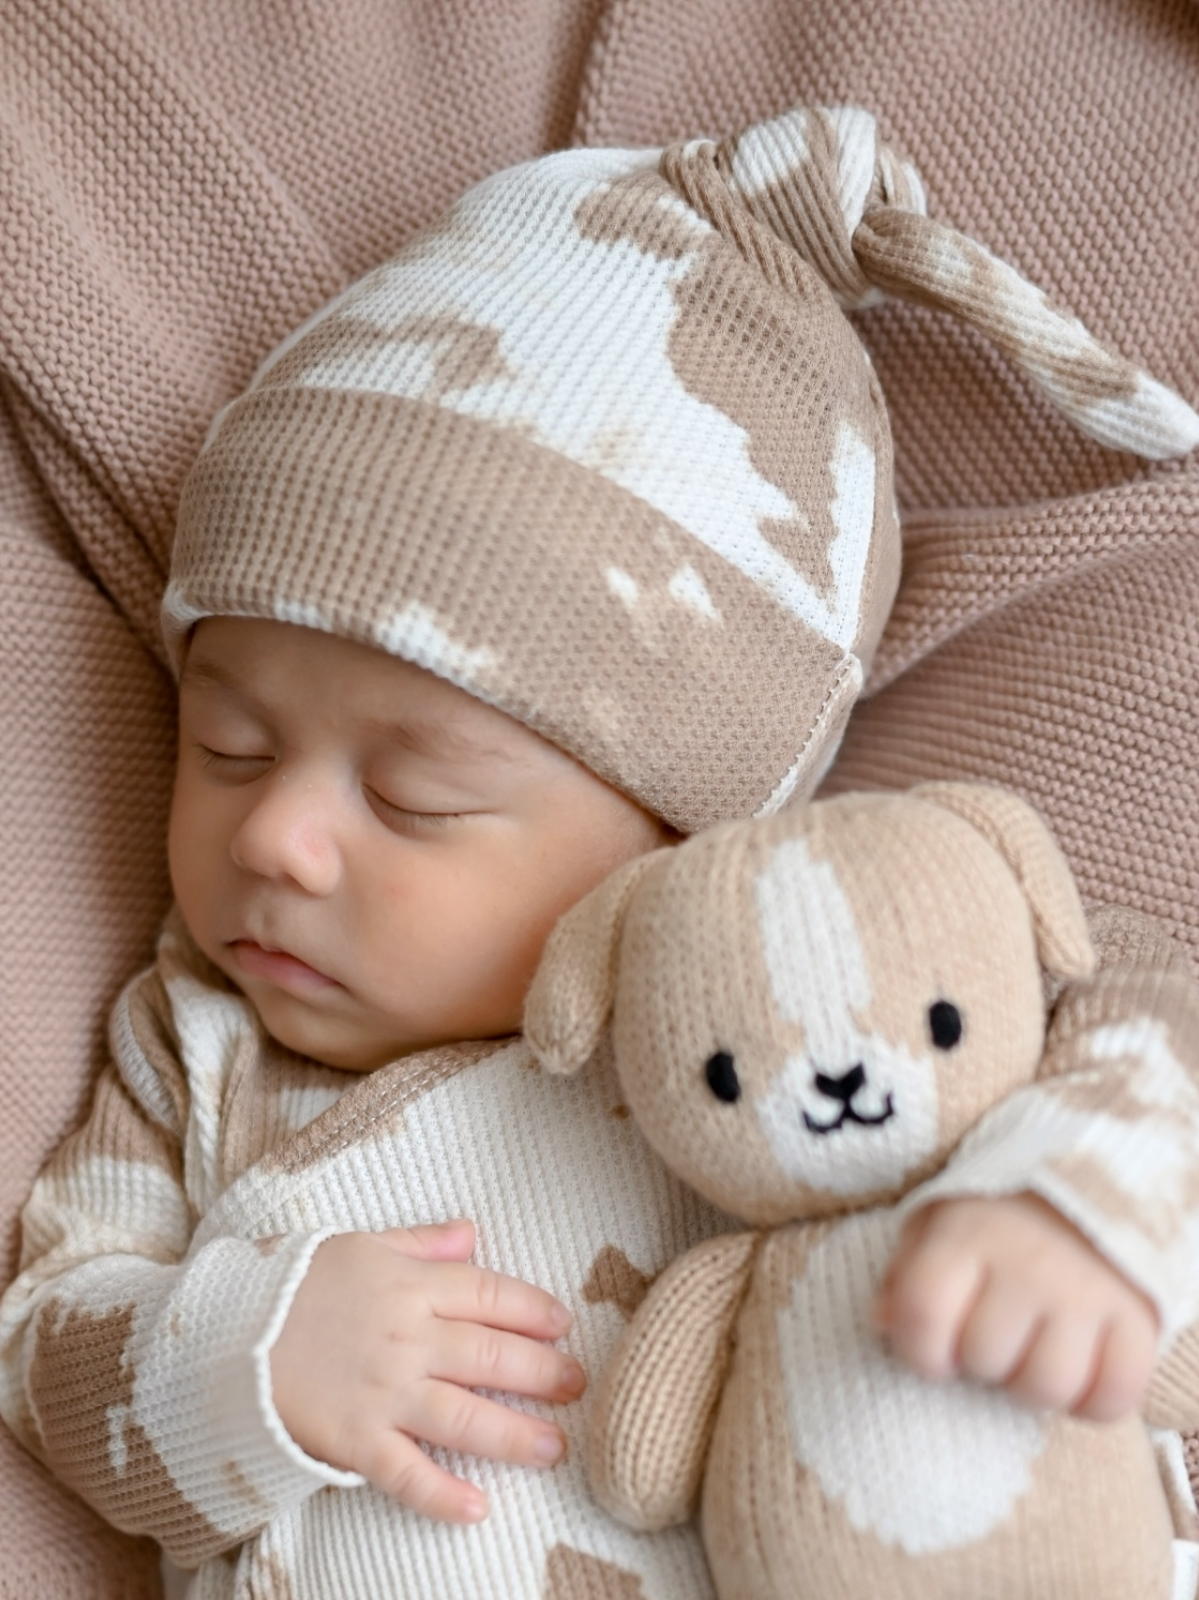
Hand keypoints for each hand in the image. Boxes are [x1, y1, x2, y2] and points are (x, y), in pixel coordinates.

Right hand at [270, 1219, 585, 1521]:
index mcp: (409, 1286)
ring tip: (554, 1446)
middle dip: (542, 1371)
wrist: (221, 1334)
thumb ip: (419, 1243)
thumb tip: (472, 1232)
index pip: (489, 1294)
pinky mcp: (354, 1441)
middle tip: (578, 1384)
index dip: (533, 1309)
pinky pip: (407, 1474)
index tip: (564, 1324)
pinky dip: (443, 1495)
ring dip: (515, 1435)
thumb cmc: (290, 1284)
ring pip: (465, 1417)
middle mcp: (407, 1339)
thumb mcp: (358, 1246)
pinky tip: (479, 1508)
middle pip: (490, 1356)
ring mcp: (383, 1393)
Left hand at [873, 1192, 1158, 1420]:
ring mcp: (1087, 1293)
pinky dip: (1092, 1400)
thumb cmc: (999, 1212)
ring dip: (1031, 1383)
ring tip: (1032, 1349)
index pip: (922, 1317)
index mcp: (968, 1234)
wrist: (1094, 1178)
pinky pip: (1110, 1399)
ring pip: (1045, 1388)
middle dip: (978, 1360)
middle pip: (984, 1360)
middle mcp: (1028, 1263)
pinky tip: (1079, 1368)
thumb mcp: (938, 1220)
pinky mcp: (1138, 1320)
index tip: (933, 1347)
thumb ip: (905, 1272)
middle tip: (993, 1332)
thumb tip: (881, 1323)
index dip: (919, 1349)